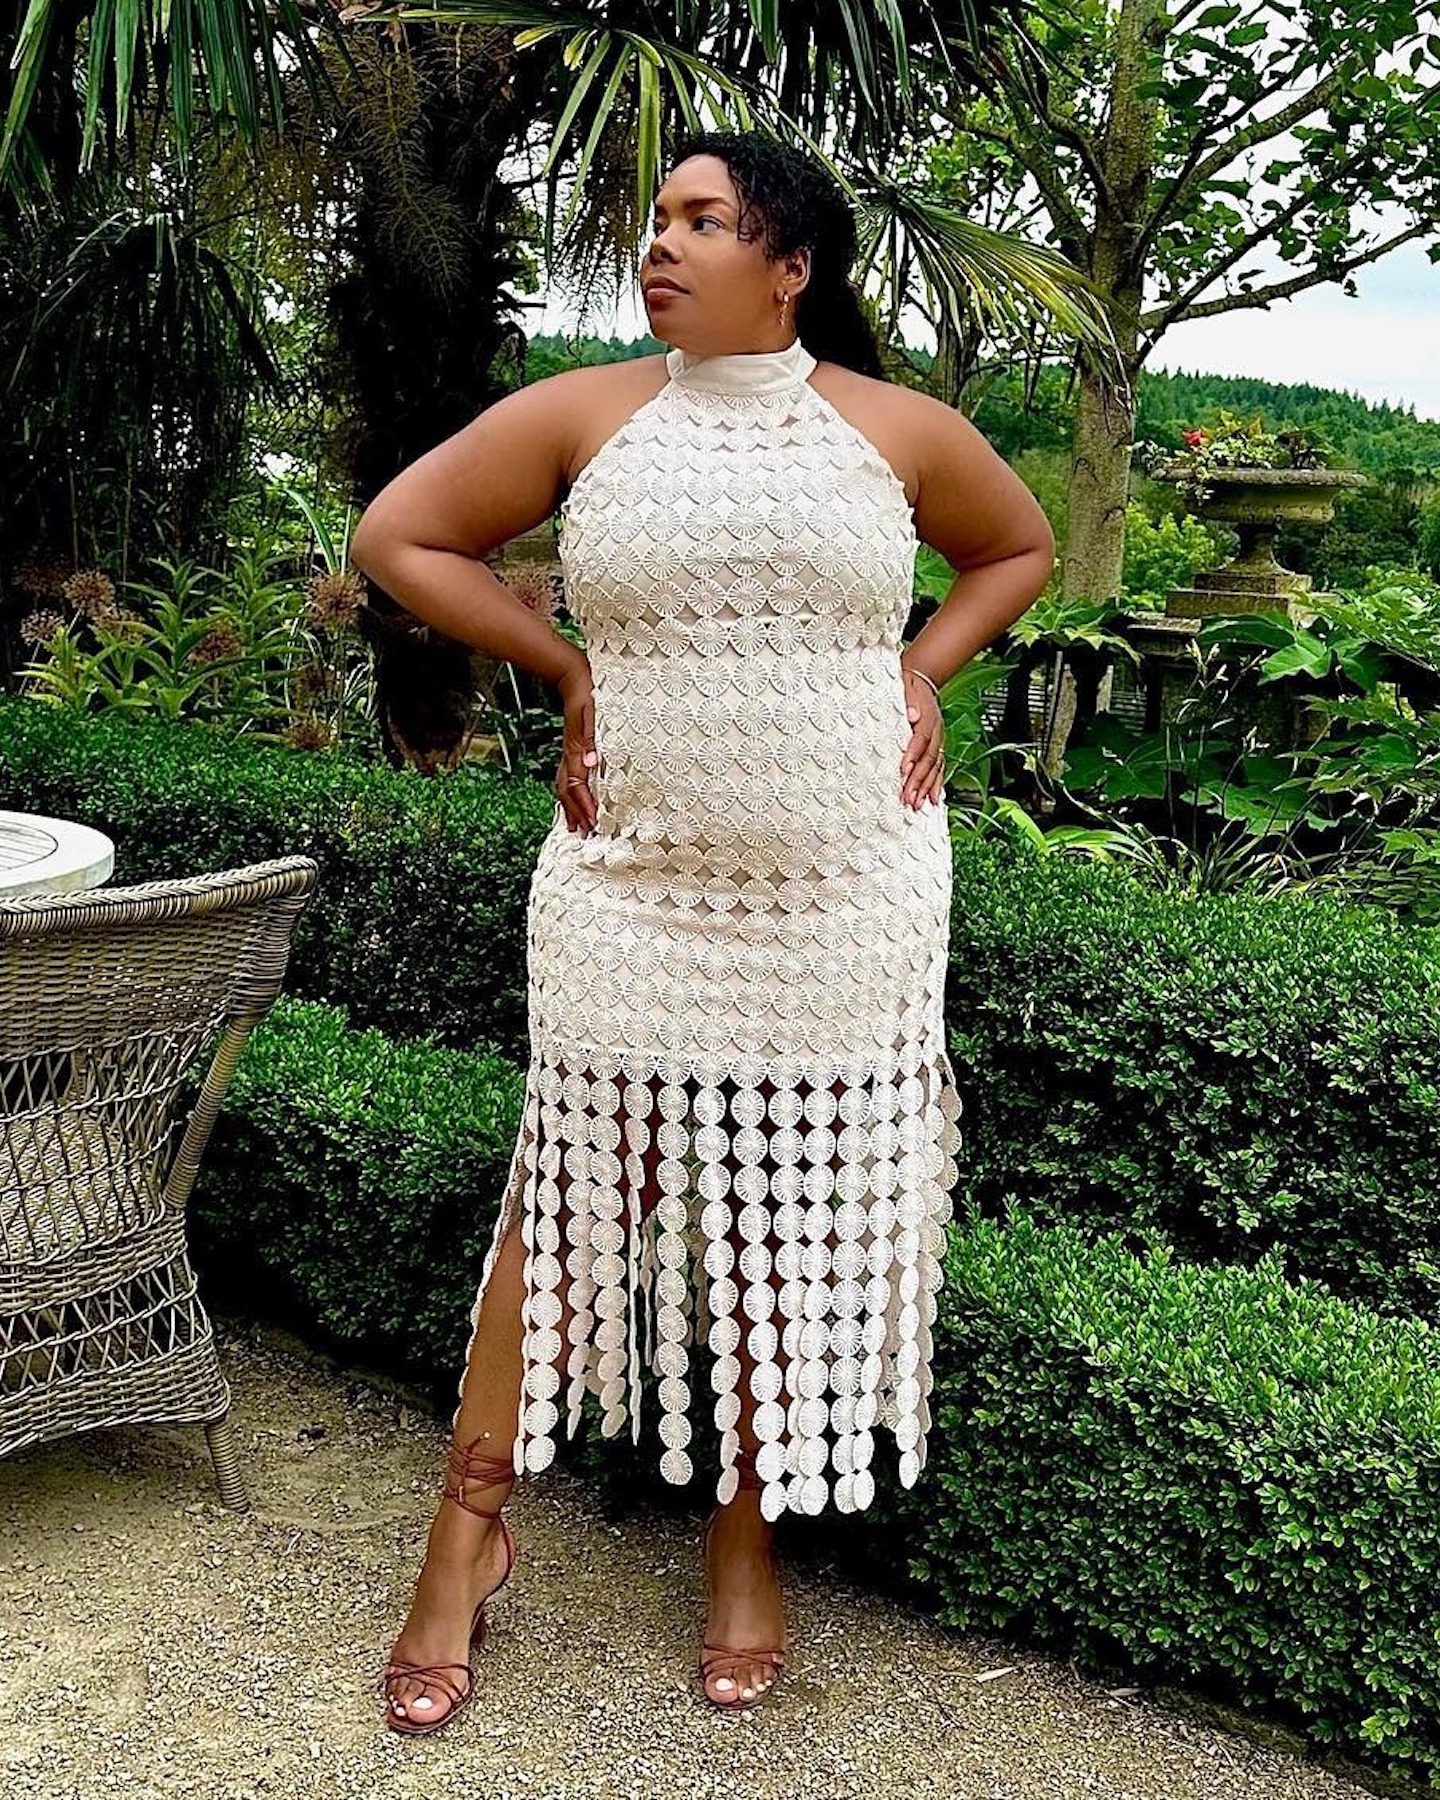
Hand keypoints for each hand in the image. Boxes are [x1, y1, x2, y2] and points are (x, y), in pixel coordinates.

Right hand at [556, 660, 597, 833]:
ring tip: (574, 826)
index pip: (578, 785)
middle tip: (585, 833)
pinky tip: (573, 799)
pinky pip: (566, 777)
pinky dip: (569, 794)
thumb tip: (592, 763)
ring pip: (564, 787)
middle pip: (568, 792)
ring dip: (570, 808)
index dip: (586, 805)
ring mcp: (569, 752)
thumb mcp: (592, 714)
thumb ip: (591, 739)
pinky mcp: (571, 748)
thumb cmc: (588, 694)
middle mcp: (570, 754)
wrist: (573, 677)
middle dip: (576, 813)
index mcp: (576, 749)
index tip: (594, 822)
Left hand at [900, 666, 944, 808]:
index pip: (921, 739)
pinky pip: (939, 768)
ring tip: (918, 805)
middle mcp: (937, 732)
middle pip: (929, 759)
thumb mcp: (906, 684)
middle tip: (908, 798)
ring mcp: (939, 741)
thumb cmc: (909, 684)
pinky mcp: (937, 747)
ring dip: (927, 788)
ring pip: (935, 768)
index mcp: (928, 717)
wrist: (922, 679)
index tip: (903, 771)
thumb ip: (909, 698)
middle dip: (918, 781)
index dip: (913, 756)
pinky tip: (933, 799)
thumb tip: (912, 715)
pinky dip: (936, 785)